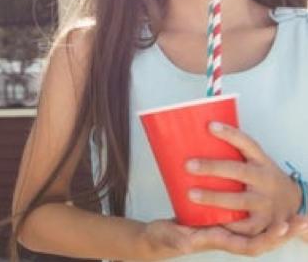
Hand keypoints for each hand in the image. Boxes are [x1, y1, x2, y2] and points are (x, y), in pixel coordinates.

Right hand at [139, 217, 307, 259]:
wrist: (159, 237)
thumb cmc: (166, 238)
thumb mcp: (171, 237)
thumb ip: (180, 238)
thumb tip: (188, 241)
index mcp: (219, 242)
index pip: (249, 246)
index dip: (267, 238)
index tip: (282, 228)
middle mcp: (227, 237)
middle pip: (261, 239)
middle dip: (283, 233)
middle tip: (303, 221)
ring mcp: (226, 229)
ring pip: (258, 229)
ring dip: (280, 226)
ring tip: (299, 215)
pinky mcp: (221, 218)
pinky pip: (247, 221)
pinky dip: (265, 219)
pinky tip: (271, 206)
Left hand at [186, 122, 301, 235]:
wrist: (291, 202)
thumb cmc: (261, 176)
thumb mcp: (254, 160)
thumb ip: (231, 151)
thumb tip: (194, 135)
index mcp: (261, 160)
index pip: (246, 143)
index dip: (229, 134)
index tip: (210, 126)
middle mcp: (265, 180)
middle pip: (238, 171)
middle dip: (212, 168)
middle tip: (188, 165)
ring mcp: (266, 202)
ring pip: (239, 200)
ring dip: (214, 198)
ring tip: (191, 194)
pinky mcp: (265, 223)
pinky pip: (244, 225)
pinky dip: (227, 224)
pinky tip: (209, 219)